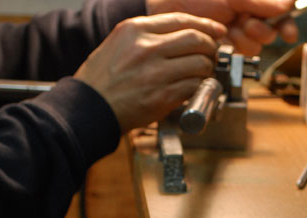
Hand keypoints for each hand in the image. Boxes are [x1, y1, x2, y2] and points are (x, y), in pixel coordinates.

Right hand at [74, 13, 225, 131]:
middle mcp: (146, 48)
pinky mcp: (163, 96)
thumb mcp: (119, 44)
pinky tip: (193, 89)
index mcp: (134, 29)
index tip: (217, 31)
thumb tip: (185, 34)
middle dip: (210, 48)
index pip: (181, 19)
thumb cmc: (102, 79)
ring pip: (200, 64)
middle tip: (211, 55)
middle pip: (195, 40)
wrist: (89, 108)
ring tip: (201, 75)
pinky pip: (194, 86)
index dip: (205, 25)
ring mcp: (155, 73)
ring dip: (206, 70)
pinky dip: (199, 88)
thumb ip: (149, 36)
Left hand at [146, 0, 297, 54]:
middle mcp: (246, 16)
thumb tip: (286, 6)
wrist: (164, 5)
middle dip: (262, 30)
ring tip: (231, 30)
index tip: (288, 33)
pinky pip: (238, 55)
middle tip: (247, 24)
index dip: (287, 24)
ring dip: (245, 40)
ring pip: (255, 45)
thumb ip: (258, 1)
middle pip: (270, 32)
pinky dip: (233, 49)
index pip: (280, 12)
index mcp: (251, 1)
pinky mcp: (223, 49)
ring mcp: (235, 33)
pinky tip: (223, 41)